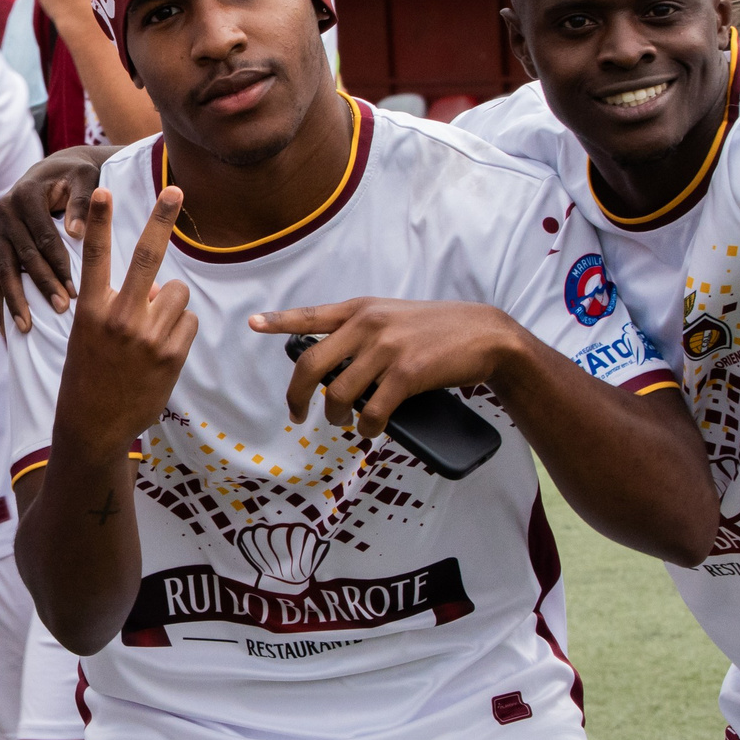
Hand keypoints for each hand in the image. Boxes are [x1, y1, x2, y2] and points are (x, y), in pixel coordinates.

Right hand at [0, 147, 107, 327]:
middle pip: (22, 257)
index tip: (76, 291)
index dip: (59, 266)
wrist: (55, 170)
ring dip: (14, 300)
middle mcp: (5, 212)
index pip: (43, 238)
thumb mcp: (85, 179)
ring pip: (3, 270)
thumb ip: (82, 201)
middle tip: (61, 310)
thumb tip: (75, 233)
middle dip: (41, 286)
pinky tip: (5, 326)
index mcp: (25, 195)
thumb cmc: (77, 176)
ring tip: (26, 327)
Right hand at [51, 187, 197, 453]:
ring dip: (170, 304)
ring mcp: (148, 336)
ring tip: (151, 331)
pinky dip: (180, 330)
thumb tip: (154, 286)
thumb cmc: (89, 373)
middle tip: (175, 189)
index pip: (96, 256)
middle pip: (147, 257)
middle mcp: (119, 317)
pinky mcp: (171, 355)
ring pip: (177, 293)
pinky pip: (189, 322)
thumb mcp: (90, 335)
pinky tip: (162, 351)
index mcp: (91, 310)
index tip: (104, 189)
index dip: (101, 220)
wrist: (93, 425)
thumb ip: (118, 304)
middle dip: (161, 218)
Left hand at [247, 297, 522, 434]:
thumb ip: (363, 332)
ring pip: (338, 394)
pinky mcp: (406, 373)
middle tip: (296, 414)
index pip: (310, 315)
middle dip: (297, 395)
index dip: (279, 321)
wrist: (486, 335)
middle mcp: (367, 324)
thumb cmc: (438, 331)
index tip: (254, 323)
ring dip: (335, 417)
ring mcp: (386, 348)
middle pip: (310, 364)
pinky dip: (367, 428)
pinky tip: (370, 430)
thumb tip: (334, 368)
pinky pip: (372, 411)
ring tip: (343, 423)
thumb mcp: (394, 318)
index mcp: (361, 309)